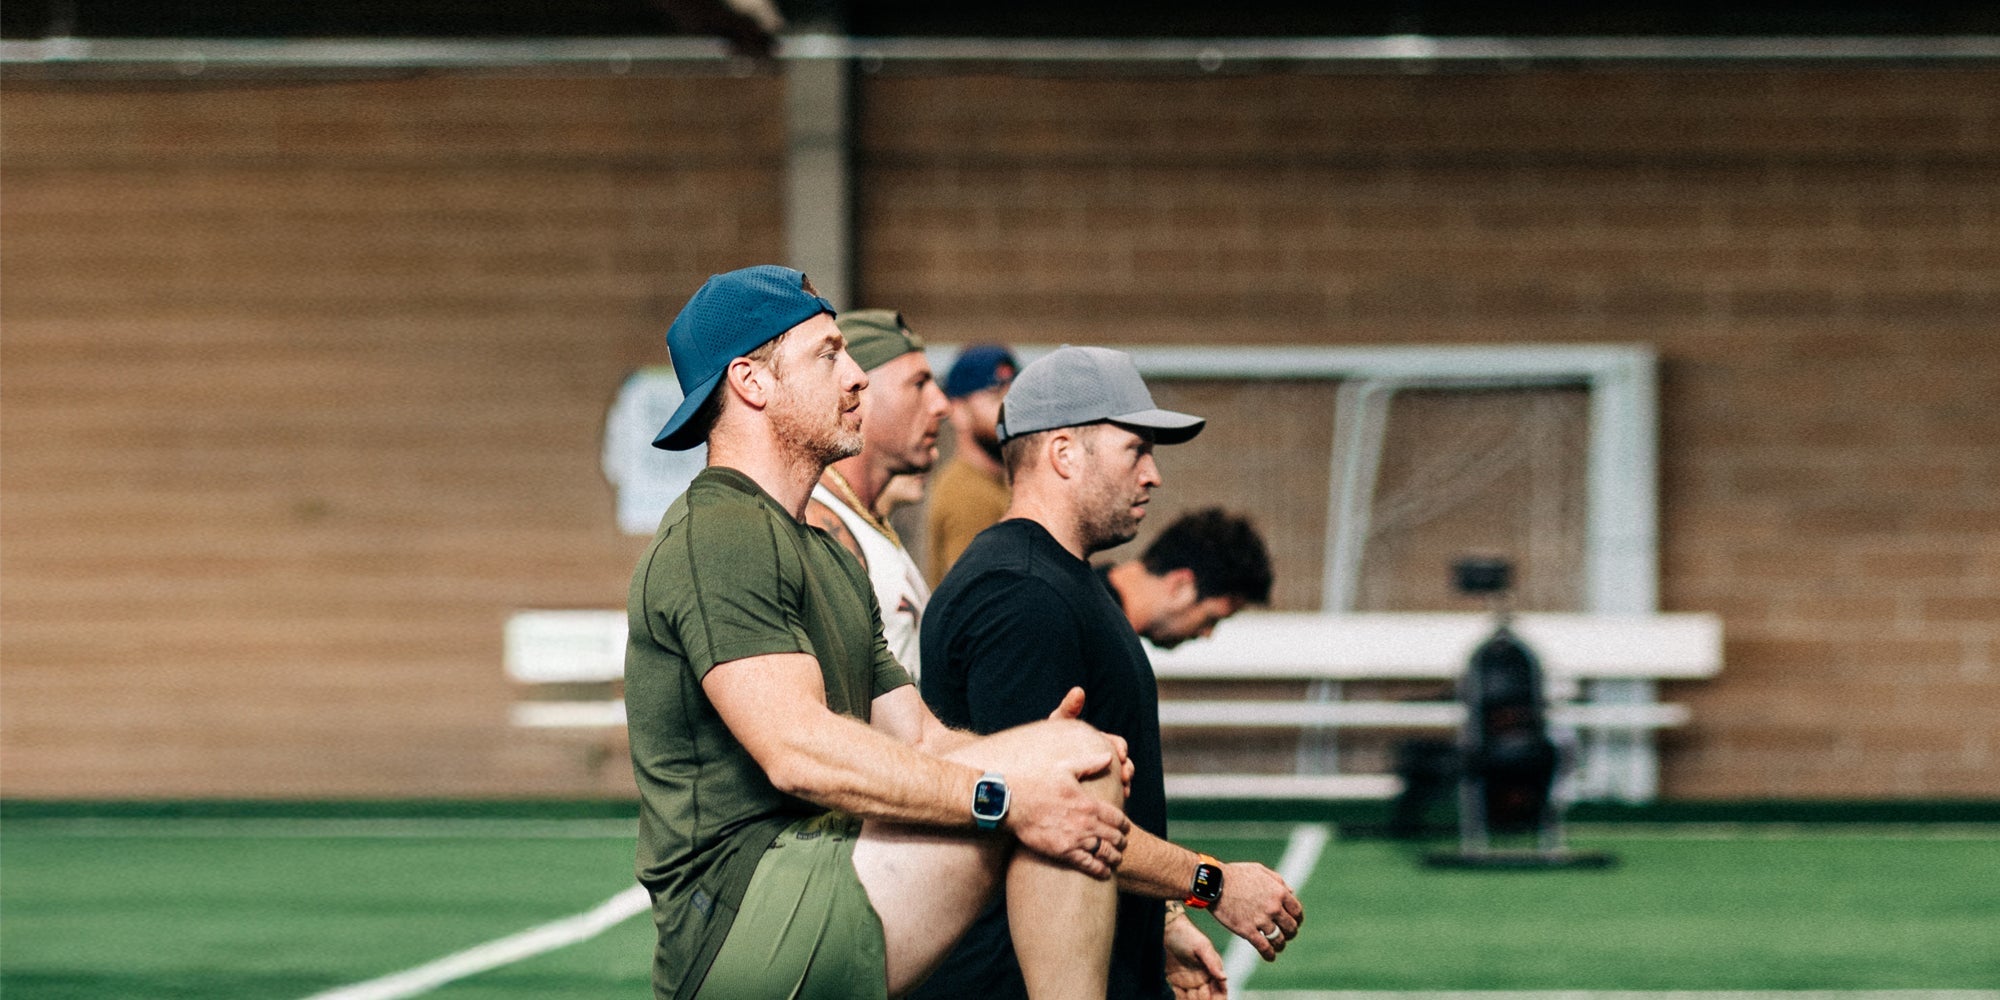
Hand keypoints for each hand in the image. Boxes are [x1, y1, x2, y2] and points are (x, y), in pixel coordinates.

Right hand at [1003, 741, 1131, 879]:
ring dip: (1114, 857)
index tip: (1126, 828)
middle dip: (1122, 841)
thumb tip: (1109, 757)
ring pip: (1105, 852)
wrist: (1013, 803)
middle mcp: (1087, 822)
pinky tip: (1105, 873)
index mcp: (1089, 803)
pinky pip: (1088, 864)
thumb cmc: (1037, 783)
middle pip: (1114, 836)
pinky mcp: (1063, 851)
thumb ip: (1090, 763)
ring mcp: (1076, 839)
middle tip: (1123, 844)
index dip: (1124, 825)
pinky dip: (1100, 870)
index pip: (1117, 817)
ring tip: (1117, 859)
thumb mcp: (1066, 768)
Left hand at [1046, 687, 1133, 800]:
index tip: (1121, 754)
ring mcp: (1101, 776)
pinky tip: (1114, 800)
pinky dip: (1116, 796)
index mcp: (1098, 742)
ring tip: (1124, 789)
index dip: (1120, 747)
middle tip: (1125, 775)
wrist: (1037, 770)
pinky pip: (1110, 795)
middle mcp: (1103, 759)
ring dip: (1126, 783)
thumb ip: (1068, 709)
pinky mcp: (1096, 792)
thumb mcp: (1058, 724)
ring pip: (1120, 780)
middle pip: (1123, 763)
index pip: (1117, 743)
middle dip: (1128, 768)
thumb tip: (1079, 690)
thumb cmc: (1048, 742)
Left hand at [1164, 909, 1227, 998]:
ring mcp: (1187, 982)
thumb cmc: (1186, 934)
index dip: (1218, 999)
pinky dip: (1179, 998)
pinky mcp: (1173, 982)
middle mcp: (1201, 979)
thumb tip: (1224, 978)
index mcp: (1211, 972)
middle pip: (1206, 998)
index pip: (1219, 992)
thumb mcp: (1202, 947)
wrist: (1165, 928)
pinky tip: (1175, 993)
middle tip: (1196, 996)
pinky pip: (1178, 996)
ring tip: (1188, 995)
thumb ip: (1213, 963)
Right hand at [1211, 861, 1302, 960]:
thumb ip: (1278, 881)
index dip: (1297, 920)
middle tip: (1286, 936)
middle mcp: (1273, 907)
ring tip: (1277, 947)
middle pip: (1291, 927)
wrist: (1214, 883)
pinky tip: (1270, 957)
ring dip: (1280, 945)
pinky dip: (1269, 955)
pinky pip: (1264, 947)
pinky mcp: (1247, 930)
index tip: (1294, 923)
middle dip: (1290, 933)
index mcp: (1279, 892)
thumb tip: (1292, 891)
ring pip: (1279, 940)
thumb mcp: (1260, 871)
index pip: (1297, 911)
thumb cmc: (1235, 874)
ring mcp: (1261, 920)